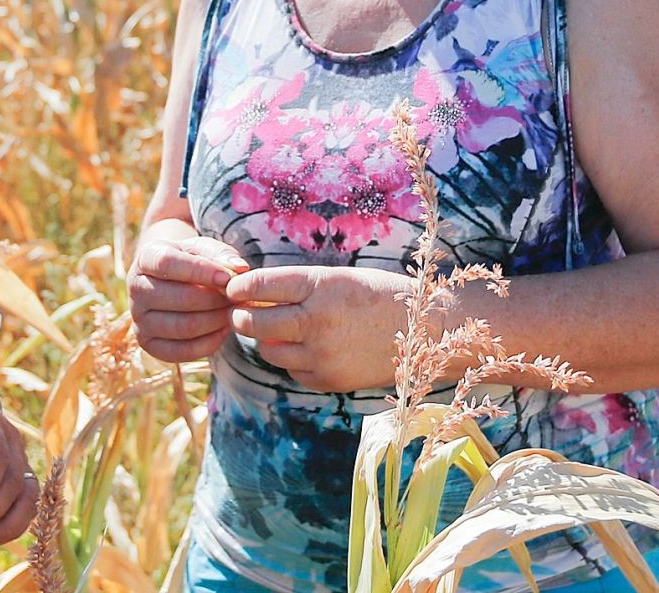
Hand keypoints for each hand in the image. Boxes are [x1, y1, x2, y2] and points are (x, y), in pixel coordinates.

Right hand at [128, 234, 249, 360]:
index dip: (200, 271)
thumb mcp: (203, 249)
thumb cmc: (191, 261)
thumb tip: (240, 268)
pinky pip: (182, 351)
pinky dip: (209, 343)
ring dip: (215, 321)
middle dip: (215, 300)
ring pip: (183, 327)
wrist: (170, 281)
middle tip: (236, 299)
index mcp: (146, 257)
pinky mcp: (149, 344)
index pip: (167, 263)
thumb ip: (221, 254)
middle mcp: (136, 288)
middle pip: (178, 298)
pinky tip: (222, 330)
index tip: (228, 278)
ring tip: (231, 313)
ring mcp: (139, 319)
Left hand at [225, 265, 410, 392]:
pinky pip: (292, 370)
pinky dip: (291, 360)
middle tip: (239, 312)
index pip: (260, 285)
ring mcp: (323, 355)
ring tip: (272, 329)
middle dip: (241, 316)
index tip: (232, 288)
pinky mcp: (329, 380)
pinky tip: (305, 348)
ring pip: (269, 350)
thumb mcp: (337, 278)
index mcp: (320, 286)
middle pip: (254, 323)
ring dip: (264, 340)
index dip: (239, 287)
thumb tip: (251, 294)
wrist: (426, 331)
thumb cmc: (378, 295)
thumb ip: (297, 287)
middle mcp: (318, 321)